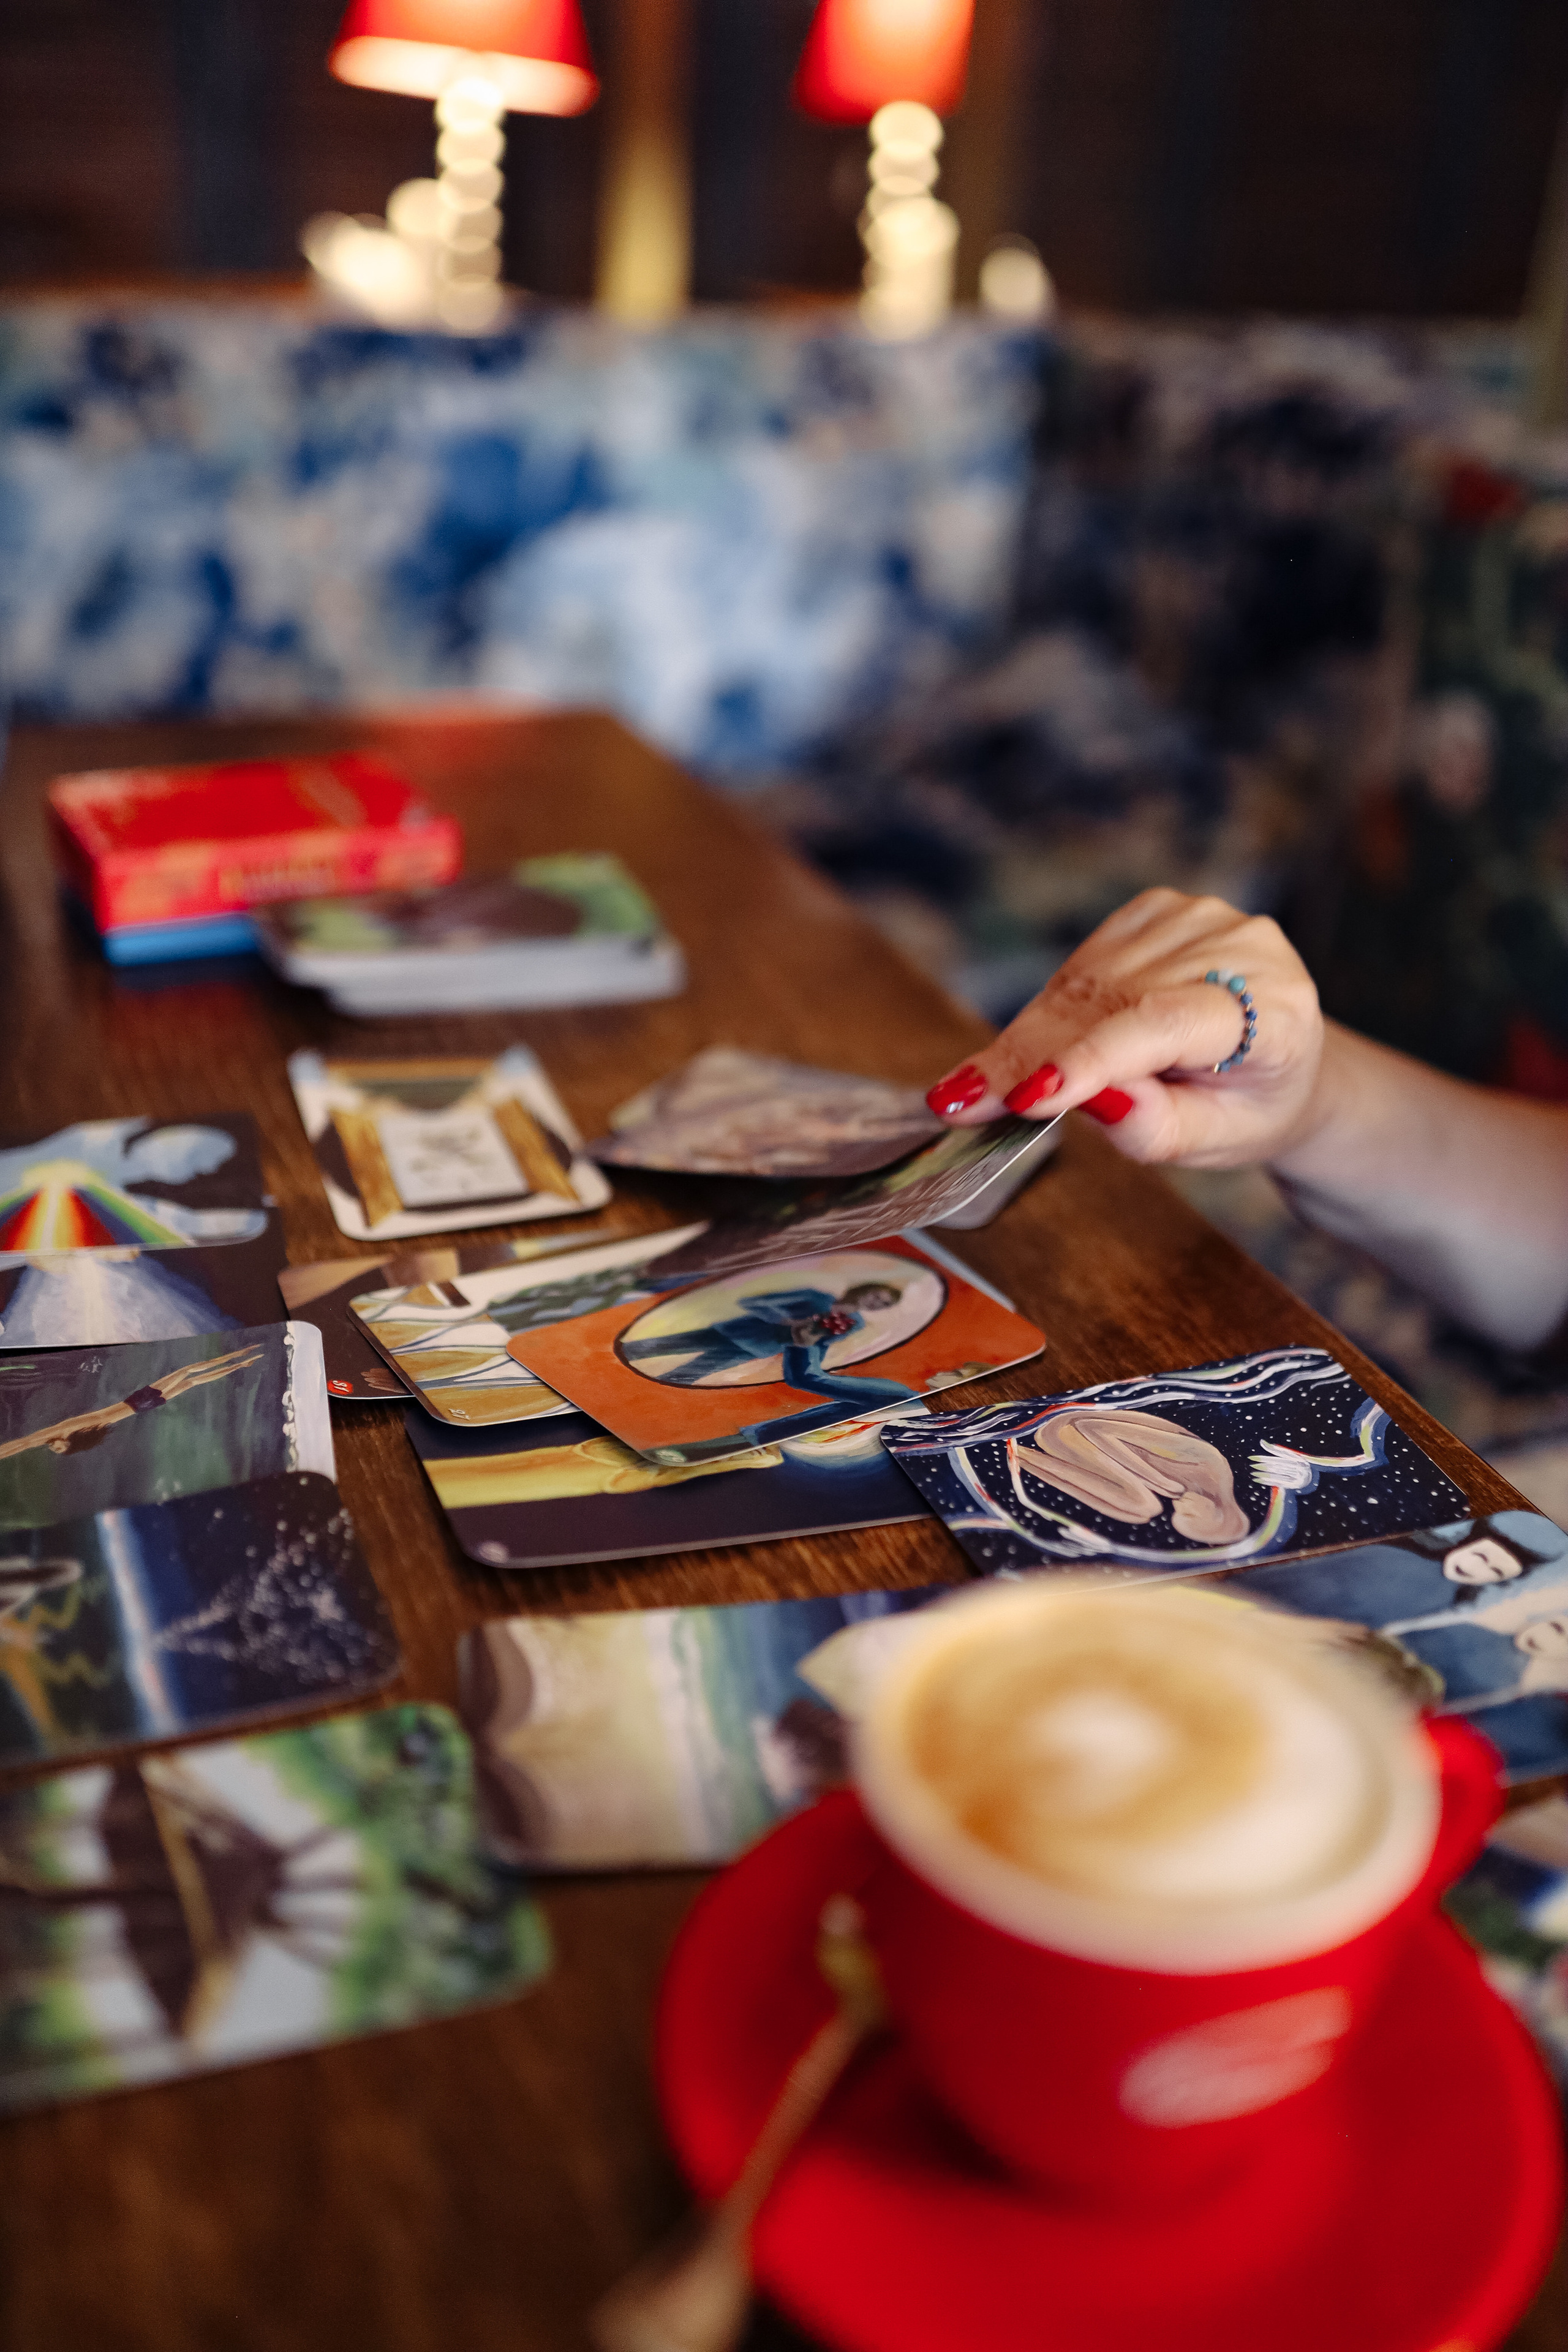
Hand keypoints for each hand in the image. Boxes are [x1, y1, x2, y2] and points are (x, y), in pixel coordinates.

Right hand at [925, 889, 1324, 1168]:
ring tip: (982, 1088)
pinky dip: (1047, 1011)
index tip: (1024, 1096)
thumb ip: (1157, 1127)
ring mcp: (1198, 918)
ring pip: (1085, 982)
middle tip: (960, 1103)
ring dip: (1026, 1038)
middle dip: (1029, 1057)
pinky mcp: (1157, 910)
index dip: (1089, 1057)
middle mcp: (1243, 948)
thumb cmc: (1246, 1108)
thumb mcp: (1214, 1142)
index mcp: (1277, 1012)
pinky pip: (1081, 965)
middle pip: (1112, 1001)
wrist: (1276, 1060)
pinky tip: (1033, 1047)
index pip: (1166, 1022)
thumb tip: (1094, 1097)